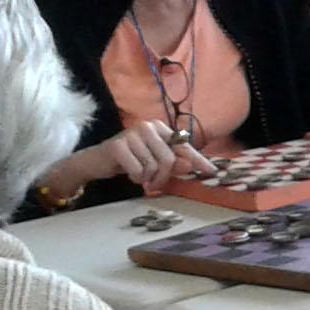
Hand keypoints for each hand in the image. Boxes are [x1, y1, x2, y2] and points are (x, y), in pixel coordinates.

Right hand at [85, 120, 216, 194]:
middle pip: (168, 159)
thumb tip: (190, 165)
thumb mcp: (155, 161)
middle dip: (163, 177)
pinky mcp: (118, 145)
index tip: (211, 171)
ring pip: (152, 167)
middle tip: (154, 183)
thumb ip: (173, 163)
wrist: (97, 161)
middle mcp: (147, 126)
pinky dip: (134, 177)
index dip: (198, 160)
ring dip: (146, 178)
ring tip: (137, 174)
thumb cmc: (130, 160)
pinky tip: (127, 171)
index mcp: (160, 128)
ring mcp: (132, 133)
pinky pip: (138, 170)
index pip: (183, 146)